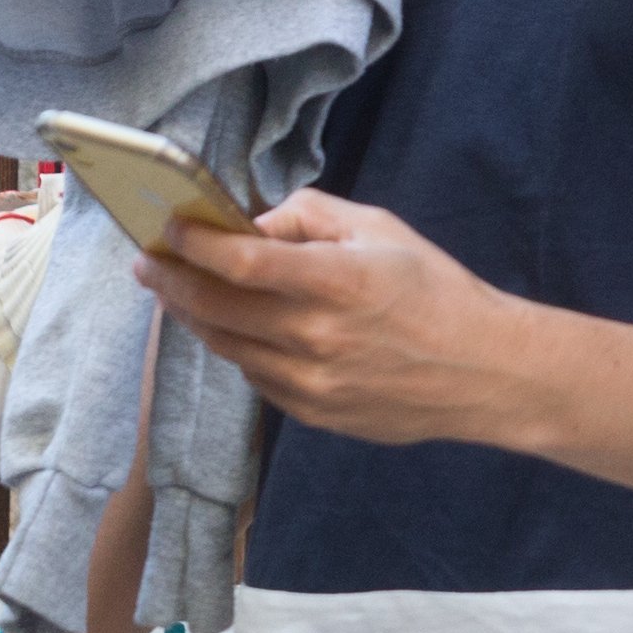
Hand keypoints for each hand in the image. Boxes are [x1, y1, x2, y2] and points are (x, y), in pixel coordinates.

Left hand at [138, 187, 528, 445]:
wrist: (484, 372)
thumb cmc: (436, 290)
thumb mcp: (381, 230)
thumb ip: (310, 218)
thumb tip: (252, 223)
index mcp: (338, 281)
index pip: (242, 261)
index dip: (194, 243)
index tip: (168, 227)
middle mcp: (316, 336)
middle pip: (217, 307)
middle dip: (172, 280)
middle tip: (148, 261)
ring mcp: (311, 383)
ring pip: (226, 346)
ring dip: (192, 315)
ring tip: (174, 292)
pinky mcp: (312, 414)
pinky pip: (254, 376)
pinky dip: (234, 348)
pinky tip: (230, 327)